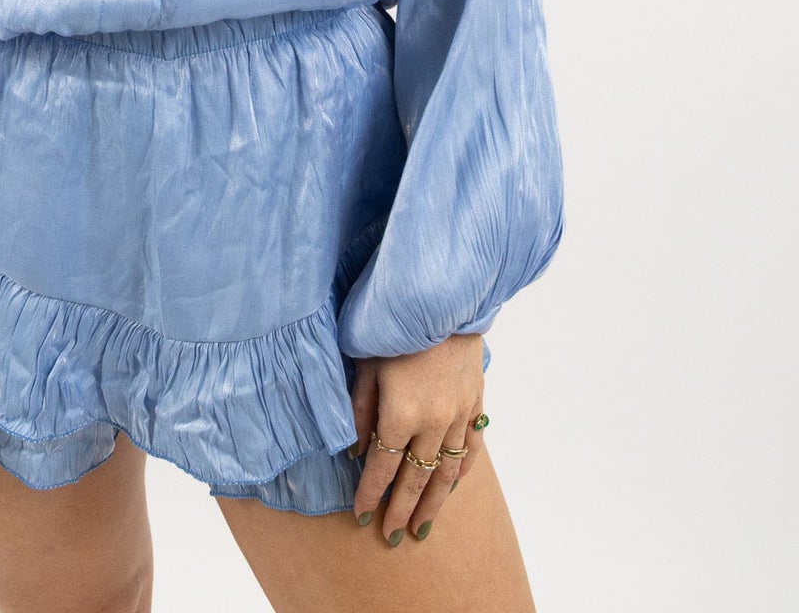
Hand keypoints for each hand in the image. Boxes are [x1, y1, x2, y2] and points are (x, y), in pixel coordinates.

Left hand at [348, 334, 485, 544]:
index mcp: (401, 414)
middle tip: (393, 536)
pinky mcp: (476, 402)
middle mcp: (434, 423)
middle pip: (416, 478)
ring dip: (434, 502)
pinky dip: (462, 471)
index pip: (382, 467)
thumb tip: (356, 451)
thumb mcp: (366, 363)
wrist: (443, 296)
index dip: (371, 493)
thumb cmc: (395, 325)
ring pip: (447, 472)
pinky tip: (453, 487)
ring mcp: (459, 415)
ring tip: (423, 527)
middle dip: (401, 509)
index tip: (362, 515)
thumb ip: (360, 411)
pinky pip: (471, 447)